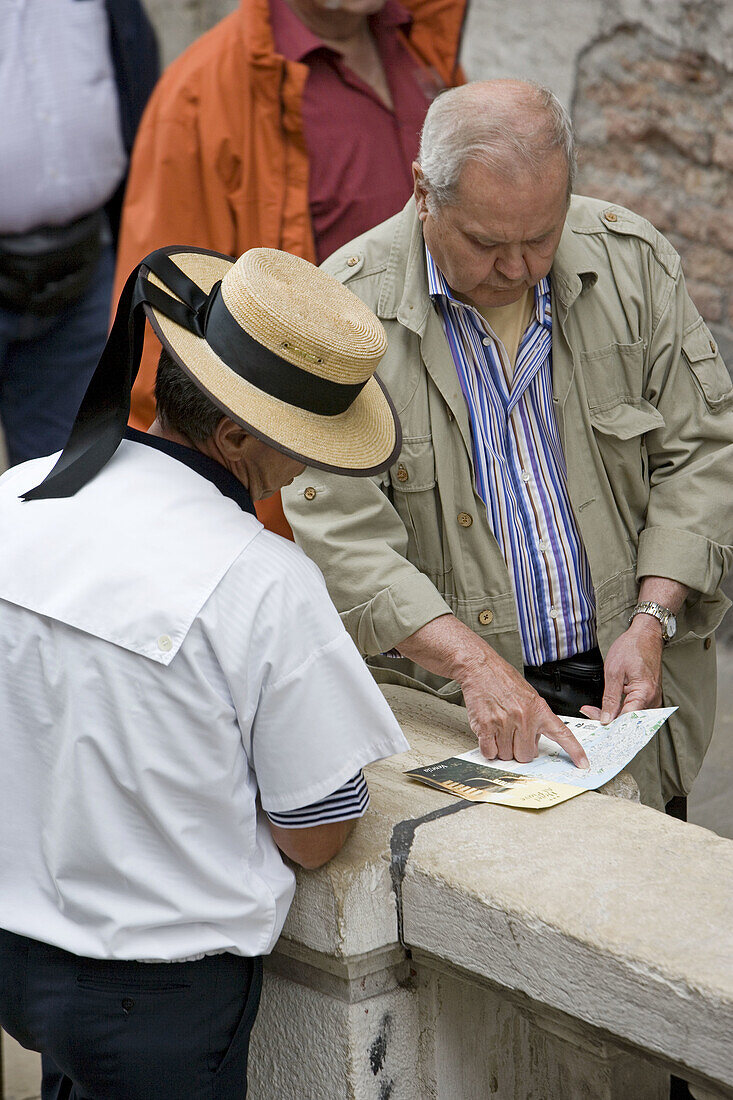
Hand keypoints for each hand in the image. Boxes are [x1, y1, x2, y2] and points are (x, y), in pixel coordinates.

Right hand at [460, 648, 589, 768]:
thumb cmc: (502, 679)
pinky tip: (489, 734)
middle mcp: (524, 717)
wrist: (480, 667)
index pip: (562, 734)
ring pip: (507, 755)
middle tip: (513, 735)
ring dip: (502, 748)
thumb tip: (533, 741)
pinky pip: (490, 752)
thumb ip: (535, 718)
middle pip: (526, 755)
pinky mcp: (485, 727)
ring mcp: (504, 723)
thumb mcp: (529, 695)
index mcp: (538, 709)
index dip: (574, 751)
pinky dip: (489, 748)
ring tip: (499, 729)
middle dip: (519, 749)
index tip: (583, 763)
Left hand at [580, 617, 662, 724]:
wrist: (645, 635)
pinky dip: (620, 710)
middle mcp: (653, 700)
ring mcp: (653, 699)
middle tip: (588, 712)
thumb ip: (610, 699)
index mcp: (644, 694)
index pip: (626, 720)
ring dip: (613, 715)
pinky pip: (635, 709)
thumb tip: (606, 719)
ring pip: (631, 717)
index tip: (593, 723)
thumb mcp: (613, 672)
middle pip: (629, 721)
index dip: (609, 724)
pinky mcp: (650, 696)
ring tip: (594, 710)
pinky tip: (608, 707)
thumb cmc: (632, 647)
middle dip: (608, 720)